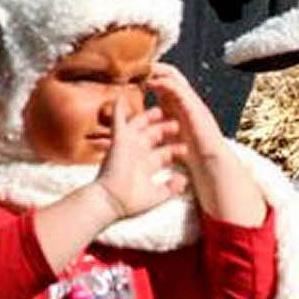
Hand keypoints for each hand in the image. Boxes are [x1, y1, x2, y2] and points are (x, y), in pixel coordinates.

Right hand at [95, 95, 187, 218]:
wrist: (113, 201)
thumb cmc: (132, 201)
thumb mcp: (158, 194)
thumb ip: (172, 187)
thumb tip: (184, 180)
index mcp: (147, 165)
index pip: (164, 154)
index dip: (175, 149)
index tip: (186, 146)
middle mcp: (138, 154)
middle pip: (153, 137)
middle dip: (165, 130)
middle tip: (177, 123)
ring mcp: (128, 146)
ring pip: (139, 127)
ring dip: (148, 118)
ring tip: (158, 110)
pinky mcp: (119, 140)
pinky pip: (118, 121)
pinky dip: (119, 110)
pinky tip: (120, 97)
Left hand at [147, 62, 267, 226]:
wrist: (210, 163)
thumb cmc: (190, 154)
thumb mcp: (168, 136)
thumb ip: (156, 127)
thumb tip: (137, 125)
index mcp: (179, 106)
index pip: (164, 83)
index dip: (150, 77)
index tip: (134, 76)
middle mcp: (185, 101)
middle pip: (169, 75)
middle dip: (153, 69)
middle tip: (137, 66)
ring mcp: (191, 102)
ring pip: (174, 77)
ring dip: (157, 71)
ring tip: (142, 68)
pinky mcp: (194, 106)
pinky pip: (178, 88)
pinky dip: (164, 82)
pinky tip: (151, 82)